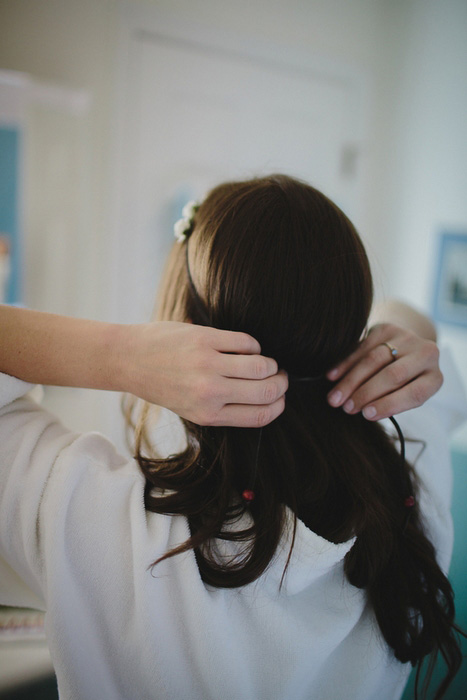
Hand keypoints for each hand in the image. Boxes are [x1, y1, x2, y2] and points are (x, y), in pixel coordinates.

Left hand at [123, 322, 287, 426]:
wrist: (129, 359)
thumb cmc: (162, 384)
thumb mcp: (191, 408)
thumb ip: (224, 407)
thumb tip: (264, 398)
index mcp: (208, 415)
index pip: (260, 415)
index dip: (278, 405)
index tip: (281, 396)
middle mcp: (210, 392)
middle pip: (267, 390)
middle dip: (281, 382)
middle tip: (281, 375)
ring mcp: (208, 365)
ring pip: (261, 365)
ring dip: (270, 363)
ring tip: (265, 361)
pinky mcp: (205, 339)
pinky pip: (246, 342)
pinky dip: (254, 344)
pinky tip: (246, 346)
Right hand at [325, 323, 442, 420]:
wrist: (406, 349)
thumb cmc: (404, 384)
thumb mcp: (405, 396)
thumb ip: (391, 402)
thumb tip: (364, 411)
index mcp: (434, 378)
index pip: (414, 393)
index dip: (389, 405)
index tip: (366, 415)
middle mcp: (426, 355)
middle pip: (392, 375)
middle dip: (365, 393)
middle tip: (346, 408)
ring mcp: (406, 338)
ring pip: (374, 360)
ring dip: (351, 381)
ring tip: (335, 398)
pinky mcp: (387, 328)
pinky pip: (362, 347)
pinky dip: (345, 364)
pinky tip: (332, 376)